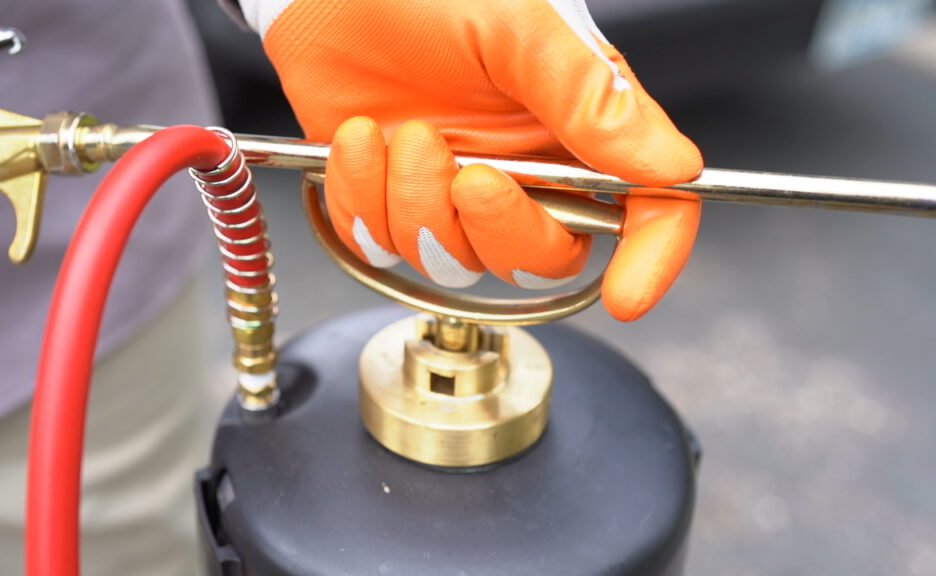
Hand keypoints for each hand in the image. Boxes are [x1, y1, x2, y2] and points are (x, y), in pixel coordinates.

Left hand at [239, 0, 702, 320]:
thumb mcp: (519, 28)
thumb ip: (591, 99)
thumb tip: (671, 165)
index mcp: (576, 125)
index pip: (643, 206)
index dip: (649, 257)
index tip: (627, 293)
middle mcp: (523, 168)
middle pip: (544, 255)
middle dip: (500, 228)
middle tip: (469, 175)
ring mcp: (455, 189)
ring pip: (456, 260)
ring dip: (419, 205)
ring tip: (403, 134)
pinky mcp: (391, 199)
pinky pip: (383, 244)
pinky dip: (364, 200)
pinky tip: (360, 140)